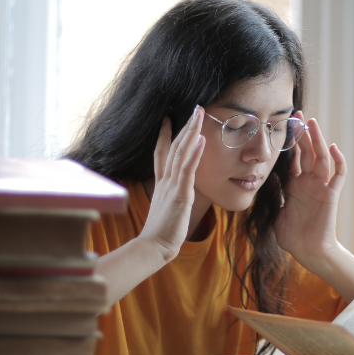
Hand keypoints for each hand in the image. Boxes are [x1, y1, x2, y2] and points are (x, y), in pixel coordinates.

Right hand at [138, 106, 205, 261]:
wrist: (153, 247)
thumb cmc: (161, 233)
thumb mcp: (166, 209)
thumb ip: (170, 198)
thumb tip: (175, 196)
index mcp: (162, 183)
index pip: (162, 153)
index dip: (165, 135)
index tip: (168, 119)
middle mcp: (166, 180)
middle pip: (174, 146)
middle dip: (185, 126)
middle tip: (194, 108)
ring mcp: (172, 186)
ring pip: (181, 153)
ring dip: (191, 132)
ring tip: (199, 114)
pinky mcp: (180, 195)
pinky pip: (187, 170)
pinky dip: (194, 154)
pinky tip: (201, 139)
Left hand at [274, 111, 347, 267]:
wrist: (307, 251)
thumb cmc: (291, 235)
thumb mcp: (274, 209)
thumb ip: (271, 193)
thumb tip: (258, 177)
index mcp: (295, 184)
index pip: (293, 157)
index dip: (289, 141)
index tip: (283, 124)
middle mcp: (309, 182)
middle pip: (307, 152)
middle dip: (303, 133)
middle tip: (298, 114)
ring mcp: (321, 187)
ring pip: (321, 158)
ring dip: (317, 140)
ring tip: (312, 123)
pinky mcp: (331, 195)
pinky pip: (338, 175)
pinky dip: (338, 161)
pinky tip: (333, 147)